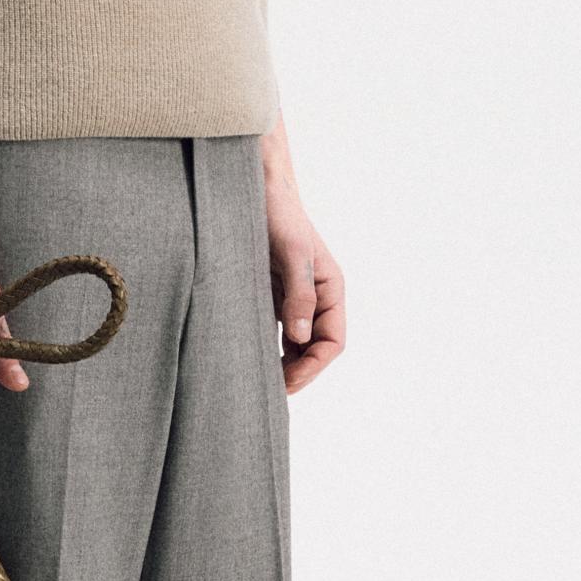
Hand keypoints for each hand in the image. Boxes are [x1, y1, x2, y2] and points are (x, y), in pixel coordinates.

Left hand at [260, 127, 343, 393]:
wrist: (255, 187)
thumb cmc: (279, 214)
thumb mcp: (292, 253)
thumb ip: (298, 294)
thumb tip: (302, 338)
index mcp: (331, 288)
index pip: (332, 341)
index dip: (313, 367)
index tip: (287, 384)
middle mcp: (316, 296)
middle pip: (315, 348)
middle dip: (297, 372)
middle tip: (269, 393)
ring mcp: (294, 296)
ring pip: (295, 342)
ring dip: (282, 363)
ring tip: (258, 382)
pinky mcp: (271, 292)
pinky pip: (275, 328)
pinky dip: (267, 345)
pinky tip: (248, 357)